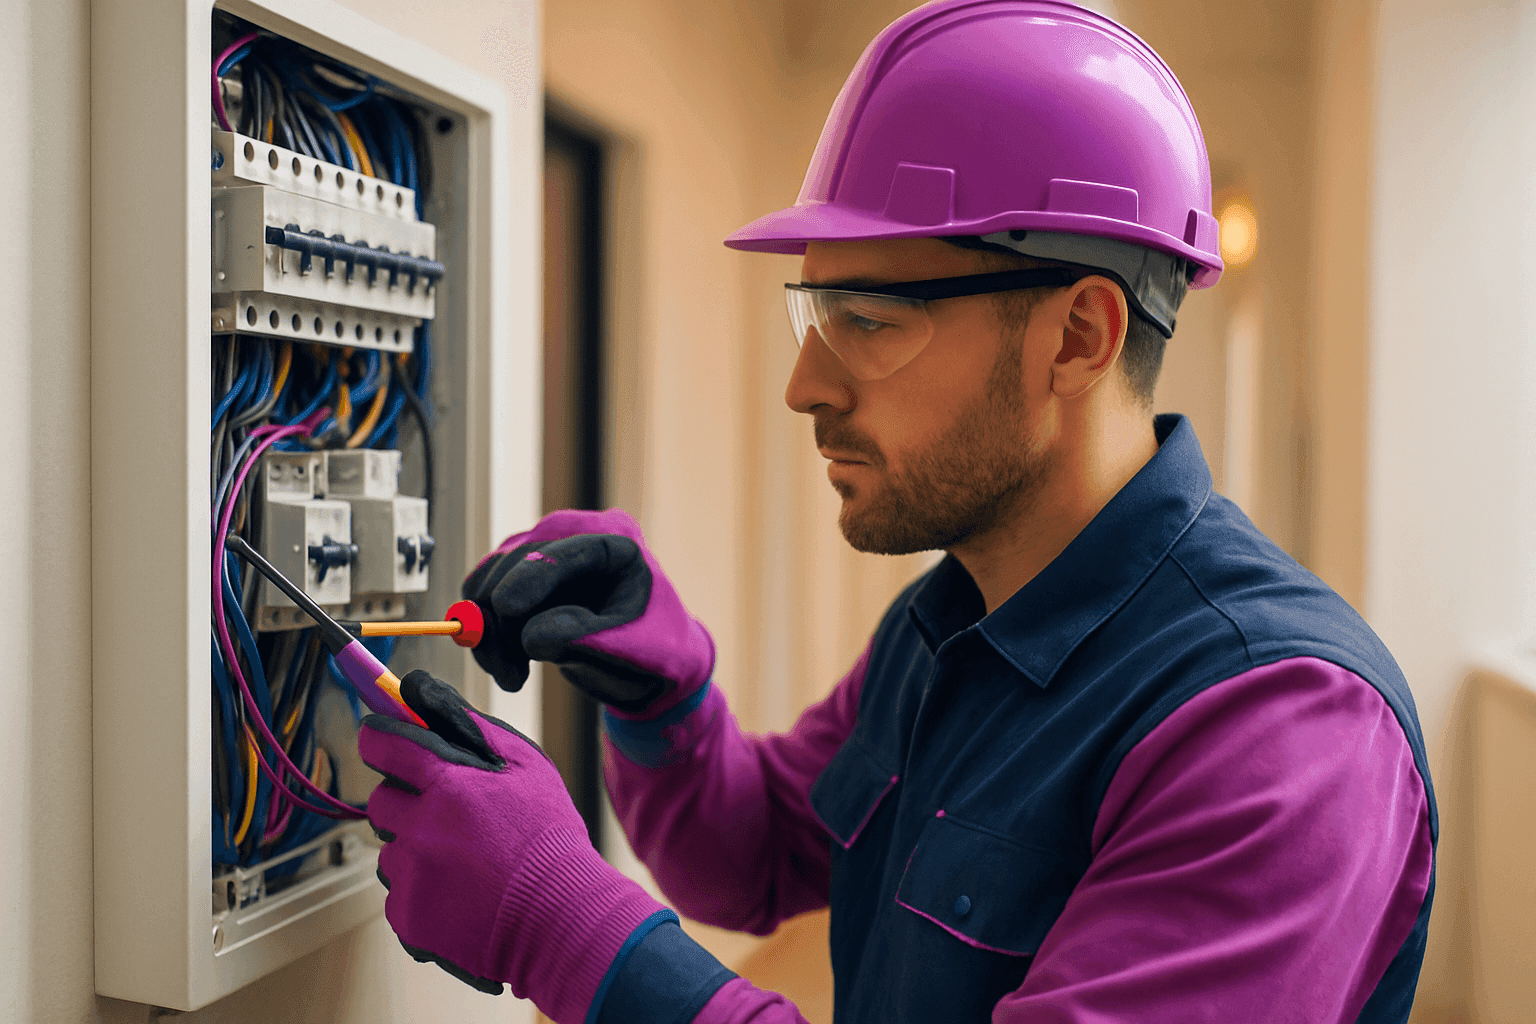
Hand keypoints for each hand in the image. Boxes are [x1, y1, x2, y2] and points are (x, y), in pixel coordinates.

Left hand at [359, 671, 668, 1019]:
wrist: (561, 919)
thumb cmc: (548, 837)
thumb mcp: (528, 764)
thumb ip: (471, 726)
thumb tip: (421, 691)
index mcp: (447, 784)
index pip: (381, 743)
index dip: (379, 739)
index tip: (384, 743)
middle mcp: (420, 827)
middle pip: (380, 800)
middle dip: (406, 802)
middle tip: (448, 816)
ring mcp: (411, 875)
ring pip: (390, 850)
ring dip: (416, 851)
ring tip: (465, 862)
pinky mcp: (409, 917)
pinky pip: (399, 894)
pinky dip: (423, 893)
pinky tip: (461, 893)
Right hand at [462, 508, 713, 717]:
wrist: (650, 666)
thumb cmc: (654, 652)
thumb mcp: (631, 650)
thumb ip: (585, 639)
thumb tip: (530, 636)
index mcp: (617, 546)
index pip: (565, 551)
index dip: (531, 577)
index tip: (506, 609)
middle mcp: (576, 541)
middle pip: (517, 561)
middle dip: (503, 616)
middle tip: (508, 670)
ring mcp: (546, 558)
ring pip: (492, 581)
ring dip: (489, 630)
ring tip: (510, 675)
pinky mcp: (523, 582)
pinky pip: (486, 600)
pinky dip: (487, 634)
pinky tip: (507, 666)